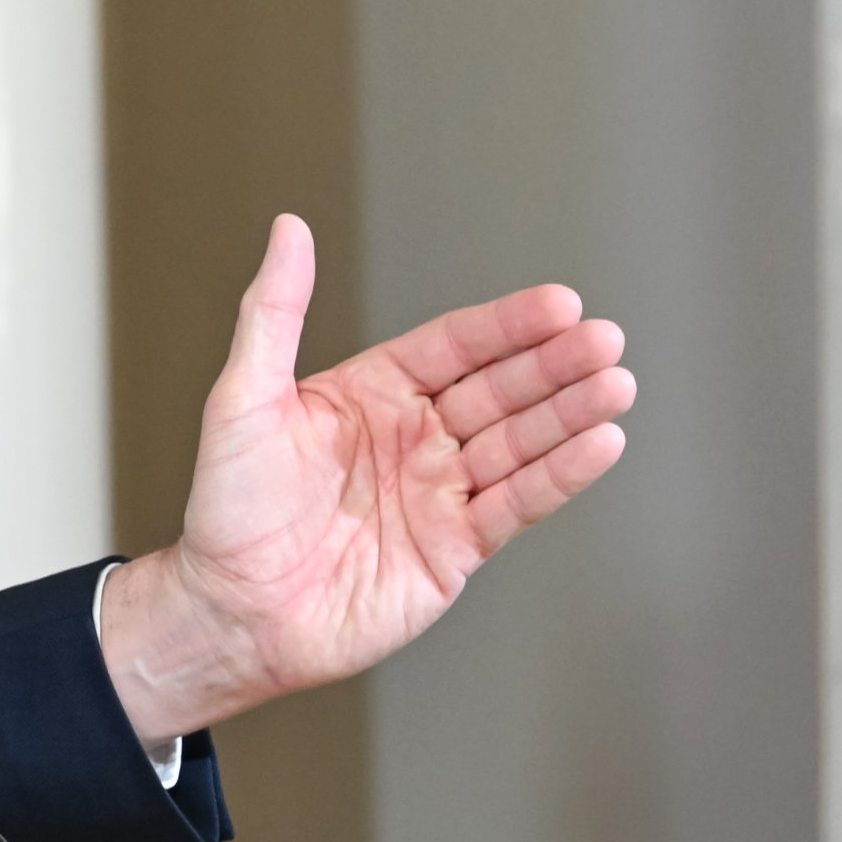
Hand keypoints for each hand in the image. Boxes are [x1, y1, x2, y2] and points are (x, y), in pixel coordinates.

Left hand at [98, 213, 630, 742]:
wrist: (231, 612)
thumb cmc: (225, 508)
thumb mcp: (242, 398)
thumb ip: (272, 313)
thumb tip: (288, 229)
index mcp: (372, 394)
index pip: (454, 346)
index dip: (506, 326)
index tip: (559, 303)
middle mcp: (414, 437)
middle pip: (500, 389)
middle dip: (554, 364)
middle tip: (604, 339)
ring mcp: (440, 491)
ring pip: (520, 442)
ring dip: (570, 413)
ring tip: (616, 383)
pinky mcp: (456, 547)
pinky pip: (517, 503)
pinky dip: (561, 475)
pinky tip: (601, 443)